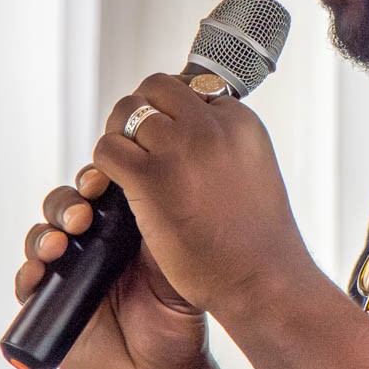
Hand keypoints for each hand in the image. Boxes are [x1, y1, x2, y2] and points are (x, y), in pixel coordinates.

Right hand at [15, 165, 211, 368]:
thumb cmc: (177, 316)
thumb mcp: (179, 268)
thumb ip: (166, 232)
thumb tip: (154, 188)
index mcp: (121, 228)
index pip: (98, 190)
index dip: (94, 180)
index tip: (100, 182)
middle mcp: (90, 244)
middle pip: (64, 207)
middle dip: (68, 205)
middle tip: (82, 217)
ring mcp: (67, 273)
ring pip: (42, 238)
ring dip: (45, 235)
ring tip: (60, 244)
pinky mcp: (48, 306)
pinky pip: (27, 285)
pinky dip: (27, 274)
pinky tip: (37, 273)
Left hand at [92, 73, 314, 317]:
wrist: (264, 280)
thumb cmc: (258, 240)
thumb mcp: (253, 171)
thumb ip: (224, 146)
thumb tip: (189, 137)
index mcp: (241, 121)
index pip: (193, 91)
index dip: (175, 115)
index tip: (172, 140)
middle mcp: (211, 125)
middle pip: (156, 88)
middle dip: (142, 112)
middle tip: (140, 145)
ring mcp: (180, 149)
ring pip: (126, 113)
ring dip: (120, 136)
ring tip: (128, 166)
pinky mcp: (151, 179)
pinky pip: (107, 151)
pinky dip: (104, 166)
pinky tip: (119, 188)